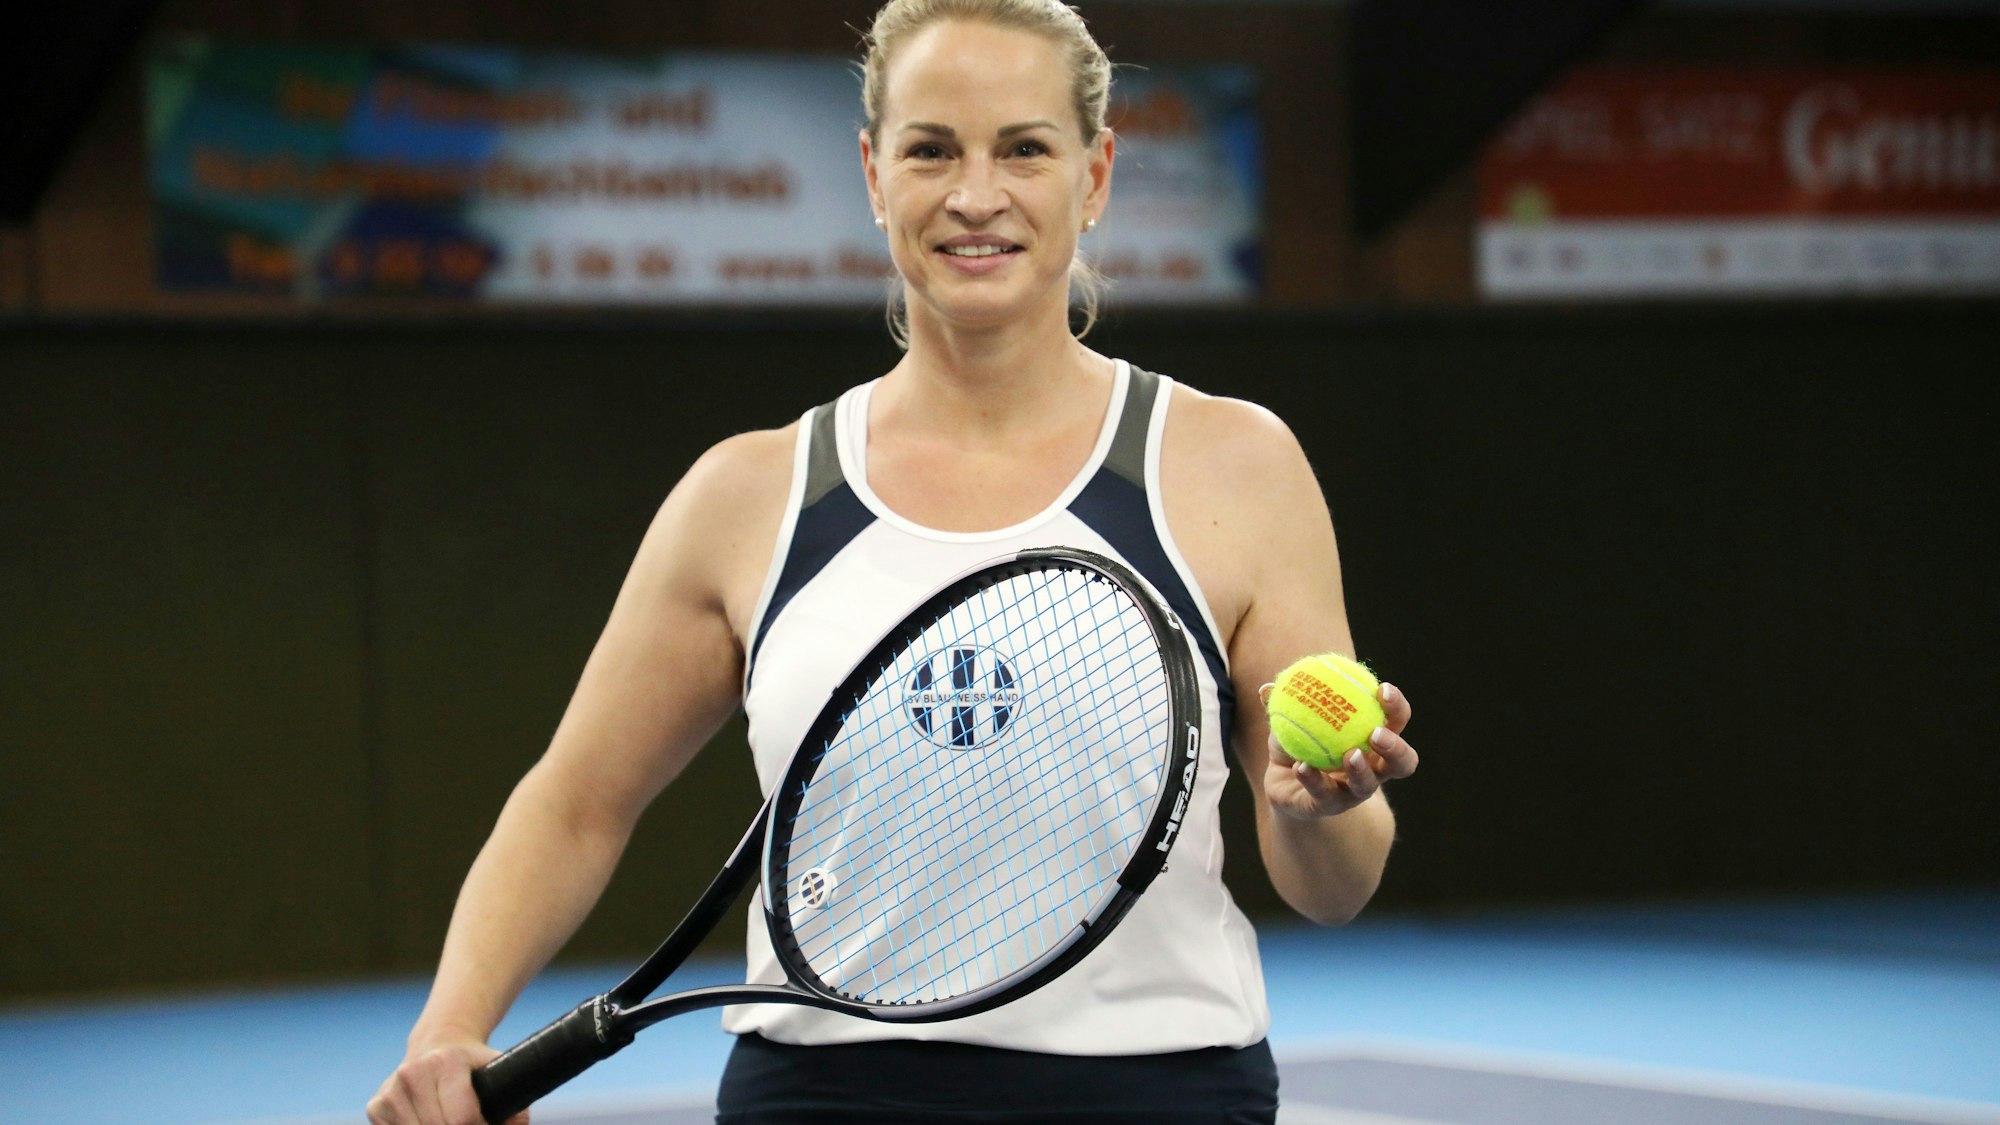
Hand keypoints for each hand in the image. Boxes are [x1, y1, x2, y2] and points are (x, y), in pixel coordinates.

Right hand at [367, 1041, 522, 1124]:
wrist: (437, 1045)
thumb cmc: (473, 1065)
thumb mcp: (498, 1071)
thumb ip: (513, 1103)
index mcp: (446, 1062)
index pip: (462, 1119)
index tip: (486, 1124)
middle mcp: (413, 1073)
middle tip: (472, 1123)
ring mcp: (391, 1090)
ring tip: (449, 1119)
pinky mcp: (376, 1106)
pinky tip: (427, 1119)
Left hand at [1258, 680, 1416, 819]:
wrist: (1285, 785)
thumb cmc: (1300, 742)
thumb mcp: (1293, 718)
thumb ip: (1285, 703)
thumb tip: (1266, 687)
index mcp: (1372, 740)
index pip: (1396, 722)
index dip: (1397, 707)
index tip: (1383, 689)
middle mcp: (1372, 769)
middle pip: (1402, 762)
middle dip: (1395, 747)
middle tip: (1376, 732)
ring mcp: (1352, 791)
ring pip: (1367, 785)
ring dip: (1361, 770)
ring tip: (1351, 754)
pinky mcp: (1328, 806)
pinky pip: (1324, 795)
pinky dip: (1313, 780)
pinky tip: (1301, 767)